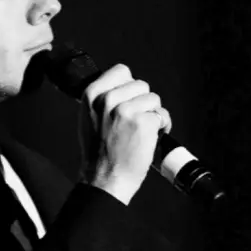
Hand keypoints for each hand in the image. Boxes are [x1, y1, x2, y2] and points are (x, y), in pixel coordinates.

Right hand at [80, 64, 172, 204]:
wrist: (104, 179)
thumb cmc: (97, 152)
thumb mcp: (88, 117)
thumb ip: (103, 99)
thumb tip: (123, 86)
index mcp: (92, 94)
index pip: (121, 71)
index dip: (130, 86)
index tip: (129, 100)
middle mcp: (108, 99)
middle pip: (141, 84)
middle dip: (143, 101)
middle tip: (136, 120)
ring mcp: (127, 110)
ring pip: (154, 98)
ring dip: (153, 114)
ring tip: (143, 130)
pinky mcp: (144, 122)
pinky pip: (162, 115)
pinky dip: (162, 126)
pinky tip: (151, 137)